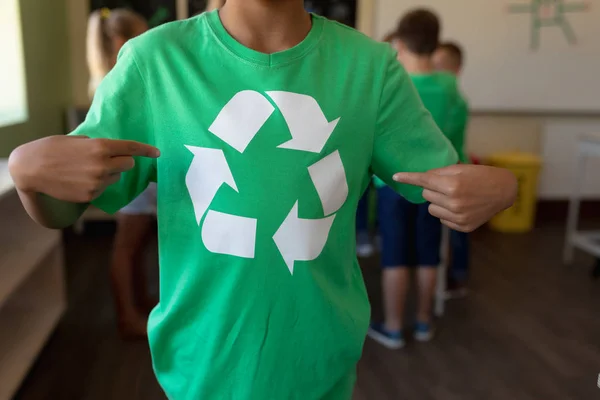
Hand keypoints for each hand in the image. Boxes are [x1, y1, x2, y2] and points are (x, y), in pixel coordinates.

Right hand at [9, 135, 159, 202]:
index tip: (157, 153)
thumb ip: (98, 145)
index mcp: (100, 147)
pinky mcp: (92, 195)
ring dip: (108, 173)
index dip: (146, 150)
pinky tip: (80, 180)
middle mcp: (102, 165)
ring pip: (115, 177)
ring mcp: (97, 182)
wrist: (31, 169)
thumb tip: (114, 151)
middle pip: (128, 165)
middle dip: (122, 161)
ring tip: (86, 169)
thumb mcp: (78, 140)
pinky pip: (104, 188)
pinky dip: (97, 184)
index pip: (131, 148)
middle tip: (108, 159)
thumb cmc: (52, 149)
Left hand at [393, 164, 516, 231]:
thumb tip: (421, 179)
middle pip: (426, 195)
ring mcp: (458, 217)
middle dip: (433, 189)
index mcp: (453, 186)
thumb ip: (438, 174)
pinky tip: (462, 207)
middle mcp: (454, 203)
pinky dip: (447, 213)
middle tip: (449, 185)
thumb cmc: (481, 176)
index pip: (424, 181)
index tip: (395, 176)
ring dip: (438, 202)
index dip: (408, 178)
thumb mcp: (460, 169)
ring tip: (456, 197)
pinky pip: (442, 219)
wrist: (504, 191)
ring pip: (432, 209)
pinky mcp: (463, 227)